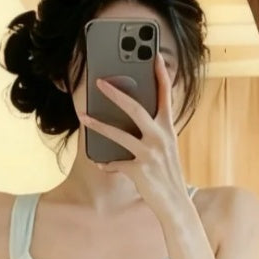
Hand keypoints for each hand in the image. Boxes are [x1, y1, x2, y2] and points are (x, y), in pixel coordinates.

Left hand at [78, 54, 189, 218]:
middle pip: (136, 108)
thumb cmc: (167, 173)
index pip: (166, 95)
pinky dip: (107, 164)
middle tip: (100, 82)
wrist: (175, 202)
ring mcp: (149, 154)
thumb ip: (152, 131)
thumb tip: (129, 117)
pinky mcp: (139, 171)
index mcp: (168, 128)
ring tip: (83, 117)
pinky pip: (116, 164)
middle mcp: (160, 137)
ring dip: (98, 125)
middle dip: (116, 93)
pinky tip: (100, 162)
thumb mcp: (165, 147)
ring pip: (119, 134)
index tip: (155, 56)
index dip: (161, 74)